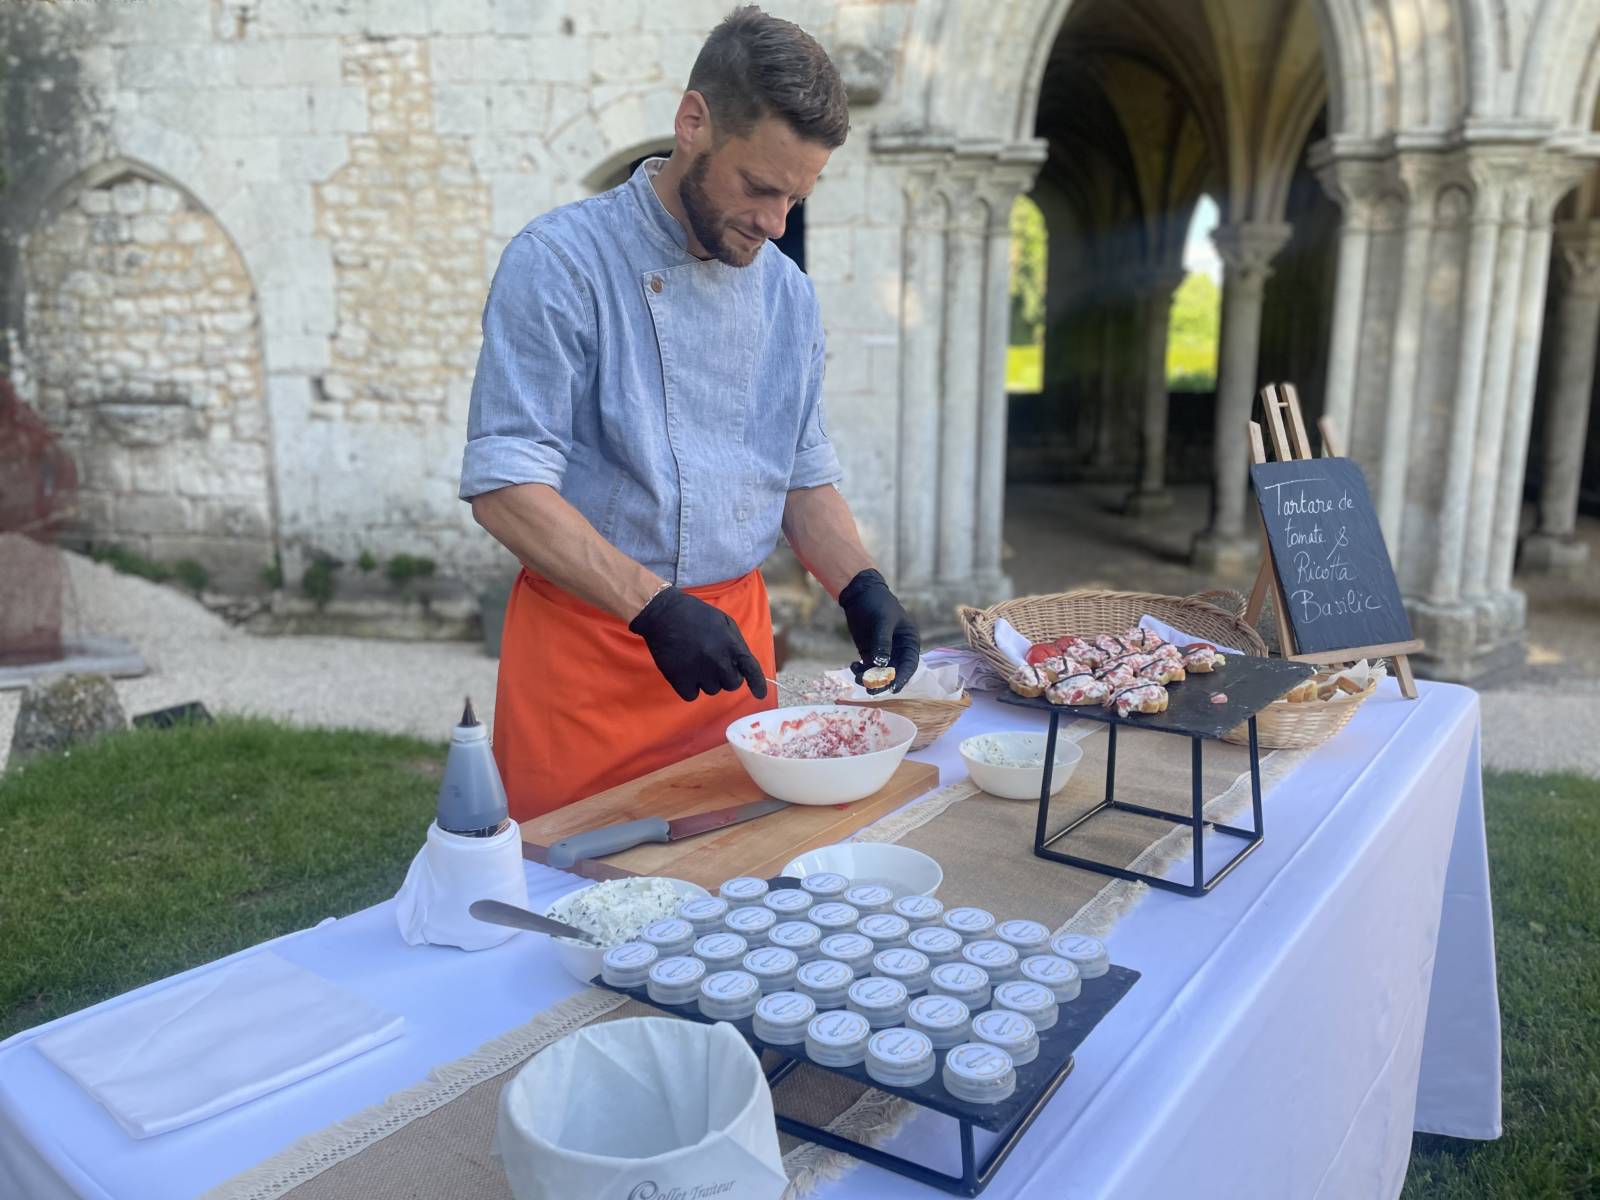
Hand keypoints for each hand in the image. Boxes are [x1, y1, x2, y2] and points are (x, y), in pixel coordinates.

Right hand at [629, 586, 767, 702]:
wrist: (663, 614)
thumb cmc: (695, 615)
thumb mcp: (724, 621)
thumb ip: (736, 643)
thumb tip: (743, 664)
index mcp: (731, 645)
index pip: (751, 669)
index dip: (758, 684)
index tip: (760, 695)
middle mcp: (718, 661)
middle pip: (731, 684)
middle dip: (726, 677)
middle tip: (714, 664)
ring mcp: (700, 672)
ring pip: (712, 690)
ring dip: (706, 681)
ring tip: (695, 662)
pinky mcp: (680, 680)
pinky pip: (692, 696)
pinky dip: (689, 688)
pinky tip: (684, 672)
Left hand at [838, 569, 919, 693]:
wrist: (859, 595)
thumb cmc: (877, 604)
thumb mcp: (882, 621)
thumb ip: (883, 642)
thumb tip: (881, 664)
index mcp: (909, 642)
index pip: (909, 664)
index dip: (902, 677)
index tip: (893, 688)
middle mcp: (899, 651)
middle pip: (894, 673)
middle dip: (882, 682)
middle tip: (870, 688)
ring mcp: (884, 654)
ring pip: (879, 674)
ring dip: (869, 679)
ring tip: (857, 675)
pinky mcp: (870, 654)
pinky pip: (867, 669)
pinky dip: (860, 671)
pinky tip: (853, 665)